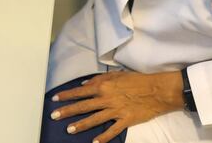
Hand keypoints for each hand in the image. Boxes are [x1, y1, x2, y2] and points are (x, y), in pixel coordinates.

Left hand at [49, 71, 183, 141]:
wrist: (156, 90)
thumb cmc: (136, 80)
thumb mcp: (116, 74)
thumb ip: (99, 79)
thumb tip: (83, 85)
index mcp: (103, 86)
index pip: (80, 91)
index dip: (67, 95)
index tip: (55, 99)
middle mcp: (106, 98)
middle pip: (83, 105)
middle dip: (67, 111)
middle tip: (54, 116)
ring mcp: (116, 110)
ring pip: (94, 118)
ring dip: (81, 125)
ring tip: (69, 129)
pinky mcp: (125, 120)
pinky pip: (112, 130)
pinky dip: (104, 137)